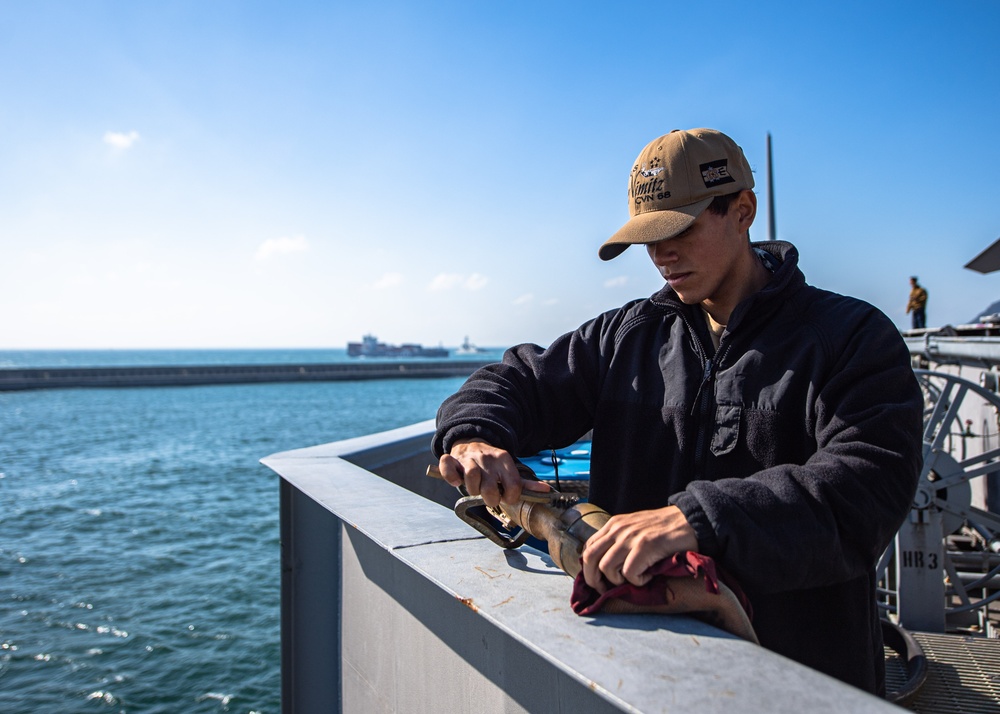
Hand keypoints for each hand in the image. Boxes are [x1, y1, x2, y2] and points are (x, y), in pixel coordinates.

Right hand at [437, 439, 549, 507]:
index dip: (510, 497)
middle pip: (490, 489)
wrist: (472, 442)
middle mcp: (487, 458)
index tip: (505, 496)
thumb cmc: (492, 465)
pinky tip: (457, 479)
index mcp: (504, 460)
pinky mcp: (452, 459)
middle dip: (490, 497)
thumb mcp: (509, 470)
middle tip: (489, 493)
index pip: (513, 486)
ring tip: (475, 487)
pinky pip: (448, 468)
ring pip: (471, 479)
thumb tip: (547, 491)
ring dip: (472, 489)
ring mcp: (469, 458)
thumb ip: (526, 483)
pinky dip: (451, 477)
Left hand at [581, 505, 697, 592]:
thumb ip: (619, 542)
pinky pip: (629, 573)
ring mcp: (631, 537)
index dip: (588, 568)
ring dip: (618, 581)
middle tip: (605, 590)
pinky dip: (638, 581)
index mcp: (614, 524)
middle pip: (589, 558)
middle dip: (593, 580)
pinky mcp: (645, 546)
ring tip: (634, 579)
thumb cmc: (665, 529)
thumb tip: (603, 566)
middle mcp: (618, 529)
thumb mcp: (635, 529)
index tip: (598, 580)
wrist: (691, 520)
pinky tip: (649, 576)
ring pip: (606, 568)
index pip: (588, 547)